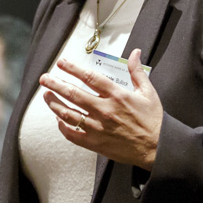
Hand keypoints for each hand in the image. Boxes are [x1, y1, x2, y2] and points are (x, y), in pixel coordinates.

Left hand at [39, 48, 162, 169]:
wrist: (157, 148)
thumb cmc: (152, 120)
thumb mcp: (148, 92)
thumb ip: (137, 71)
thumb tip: (134, 53)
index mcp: (116, 95)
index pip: (89, 77)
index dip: (72, 68)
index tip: (61, 63)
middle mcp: (104, 110)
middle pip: (73, 94)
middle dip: (55, 84)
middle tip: (44, 78)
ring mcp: (98, 128)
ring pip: (68, 114)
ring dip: (54, 104)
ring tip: (46, 96)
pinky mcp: (96, 143)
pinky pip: (73, 135)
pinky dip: (63, 127)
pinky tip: (58, 120)